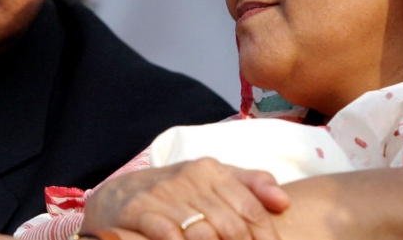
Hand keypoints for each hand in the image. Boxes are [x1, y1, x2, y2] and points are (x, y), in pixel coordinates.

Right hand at [82, 157, 289, 239]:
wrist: (119, 193)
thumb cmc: (176, 191)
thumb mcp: (212, 179)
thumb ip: (250, 184)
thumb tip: (284, 201)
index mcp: (212, 170)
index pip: (251, 208)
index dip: (266, 237)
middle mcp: (190, 178)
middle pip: (231, 225)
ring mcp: (164, 195)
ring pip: (203, 234)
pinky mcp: (139, 211)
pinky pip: (169, 235)